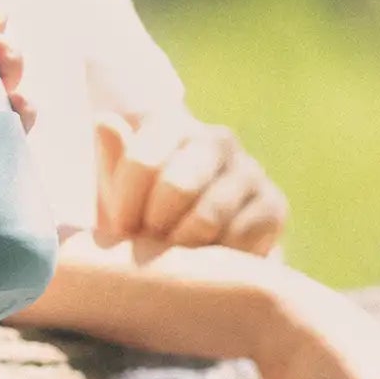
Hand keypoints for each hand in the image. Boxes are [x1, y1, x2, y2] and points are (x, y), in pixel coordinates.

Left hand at [95, 113, 287, 254]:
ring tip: (177, 254)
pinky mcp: (274, 204)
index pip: (142, 162)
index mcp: (171, 126)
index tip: (122, 229)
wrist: (196, 255)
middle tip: (152, 243)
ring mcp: (250, 169)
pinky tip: (210, 257)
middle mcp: (216, 138)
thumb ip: (113, 160)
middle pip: (177, 186)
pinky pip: (242, 237)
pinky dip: (220, 257)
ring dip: (185, 246)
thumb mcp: (120, 194)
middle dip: (156, 226)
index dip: (126, 207)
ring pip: (210, 215)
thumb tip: (104, 121)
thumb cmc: (145, 217)